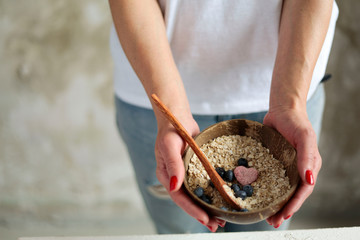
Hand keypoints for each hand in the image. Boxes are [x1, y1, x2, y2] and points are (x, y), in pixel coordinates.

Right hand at [154, 116, 224, 231]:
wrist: (178, 117)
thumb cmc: (171, 129)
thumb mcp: (170, 146)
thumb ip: (173, 165)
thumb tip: (174, 186)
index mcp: (167, 176)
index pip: (179, 197)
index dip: (192, 210)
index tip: (205, 219)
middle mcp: (176, 178)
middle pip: (189, 201)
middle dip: (202, 214)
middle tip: (216, 226)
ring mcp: (186, 174)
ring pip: (197, 195)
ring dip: (208, 208)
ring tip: (221, 221)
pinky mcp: (196, 169)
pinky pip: (204, 184)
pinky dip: (212, 193)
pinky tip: (222, 199)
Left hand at [263, 107, 321, 227]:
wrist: (282, 109)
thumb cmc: (296, 121)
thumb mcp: (304, 137)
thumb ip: (307, 157)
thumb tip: (309, 180)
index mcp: (309, 166)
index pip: (303, 191)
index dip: (294, 204)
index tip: (284, 215)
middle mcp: (297, 169)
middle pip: (291, 194)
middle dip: (283, 209)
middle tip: (272, 222)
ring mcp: (284, 166)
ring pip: (280, 189)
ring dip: (274, 203)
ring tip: (264, 216)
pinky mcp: (273, 162)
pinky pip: (269, 178)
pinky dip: (264, 188)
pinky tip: (255, 195)